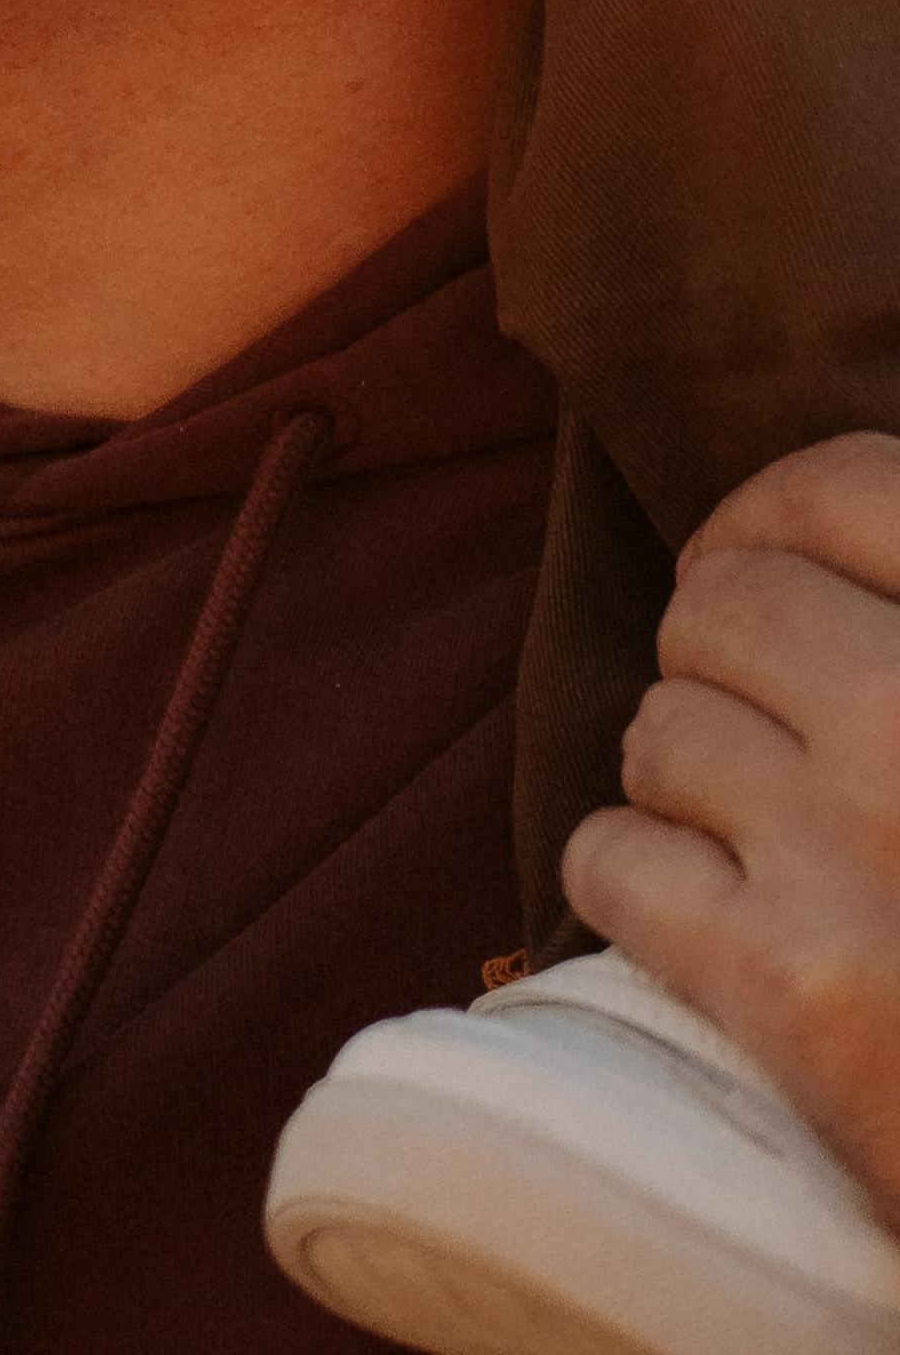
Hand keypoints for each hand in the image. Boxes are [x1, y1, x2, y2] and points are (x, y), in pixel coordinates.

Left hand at [564, 432, 899, 1227]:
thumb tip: (773, 541)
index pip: (844, 486)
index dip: (770, 518)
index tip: (755, 566)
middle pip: (722, 606)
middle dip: (724, 671)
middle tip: (778, 750)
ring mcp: (860, 845)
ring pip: (658, 729)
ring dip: (688, 787)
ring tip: (773, 853)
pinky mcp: (790, 984)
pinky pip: (610, 856)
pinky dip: (639, 889)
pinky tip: (713, 927)